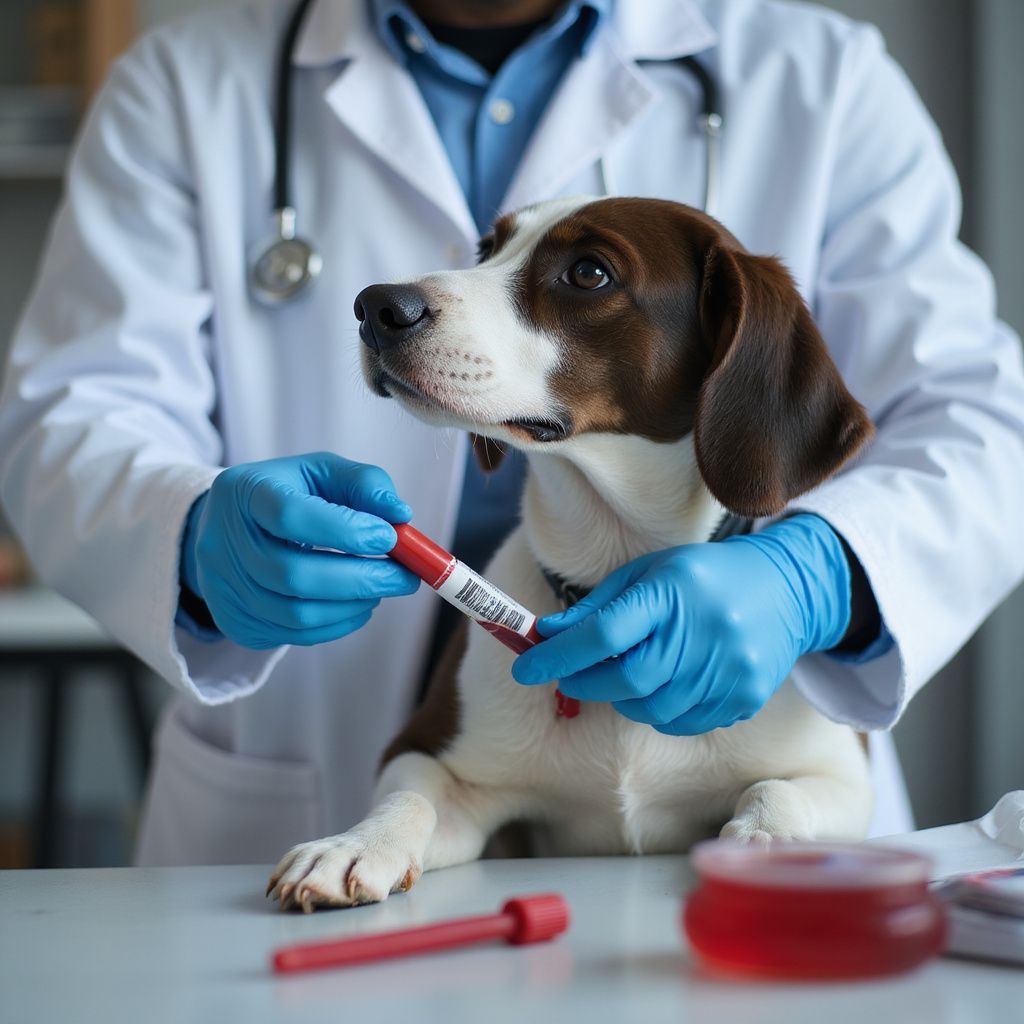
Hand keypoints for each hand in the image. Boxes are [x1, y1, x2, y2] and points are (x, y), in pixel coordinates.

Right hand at [180, 452, 418, 648]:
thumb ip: (364, 484)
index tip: (390, 537)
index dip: (345, 529)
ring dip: (353, 604)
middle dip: (360, 578)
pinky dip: (338, 624)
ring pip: (296, 613)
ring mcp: (224, 587)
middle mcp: (223, 542)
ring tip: (383, 587)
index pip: (290, 515)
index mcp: (245, 492)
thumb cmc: (289, 494)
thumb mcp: (322, 472)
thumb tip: (400, 514)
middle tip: (405, 576)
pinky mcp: (237, 622)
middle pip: (293, 574)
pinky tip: (360, 605)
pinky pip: (295, 635)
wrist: (230, 527)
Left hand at [512, 515, 850, 734]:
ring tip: (629, 671)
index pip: (605, 633)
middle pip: (626, 679)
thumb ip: (594, 608)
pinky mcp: (744, 697)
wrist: (786, 590)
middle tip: (571, 675)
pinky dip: (659, 711)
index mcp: (673, 591)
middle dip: (586, 682)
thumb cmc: (702, 577)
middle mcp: (704, 631)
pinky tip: (665, 684)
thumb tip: (542, 636)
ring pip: (651, 709)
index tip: (525, 668)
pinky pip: (681, 722)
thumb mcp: (646, 574)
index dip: (559, 655)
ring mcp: (729, 669)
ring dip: (623, 698)